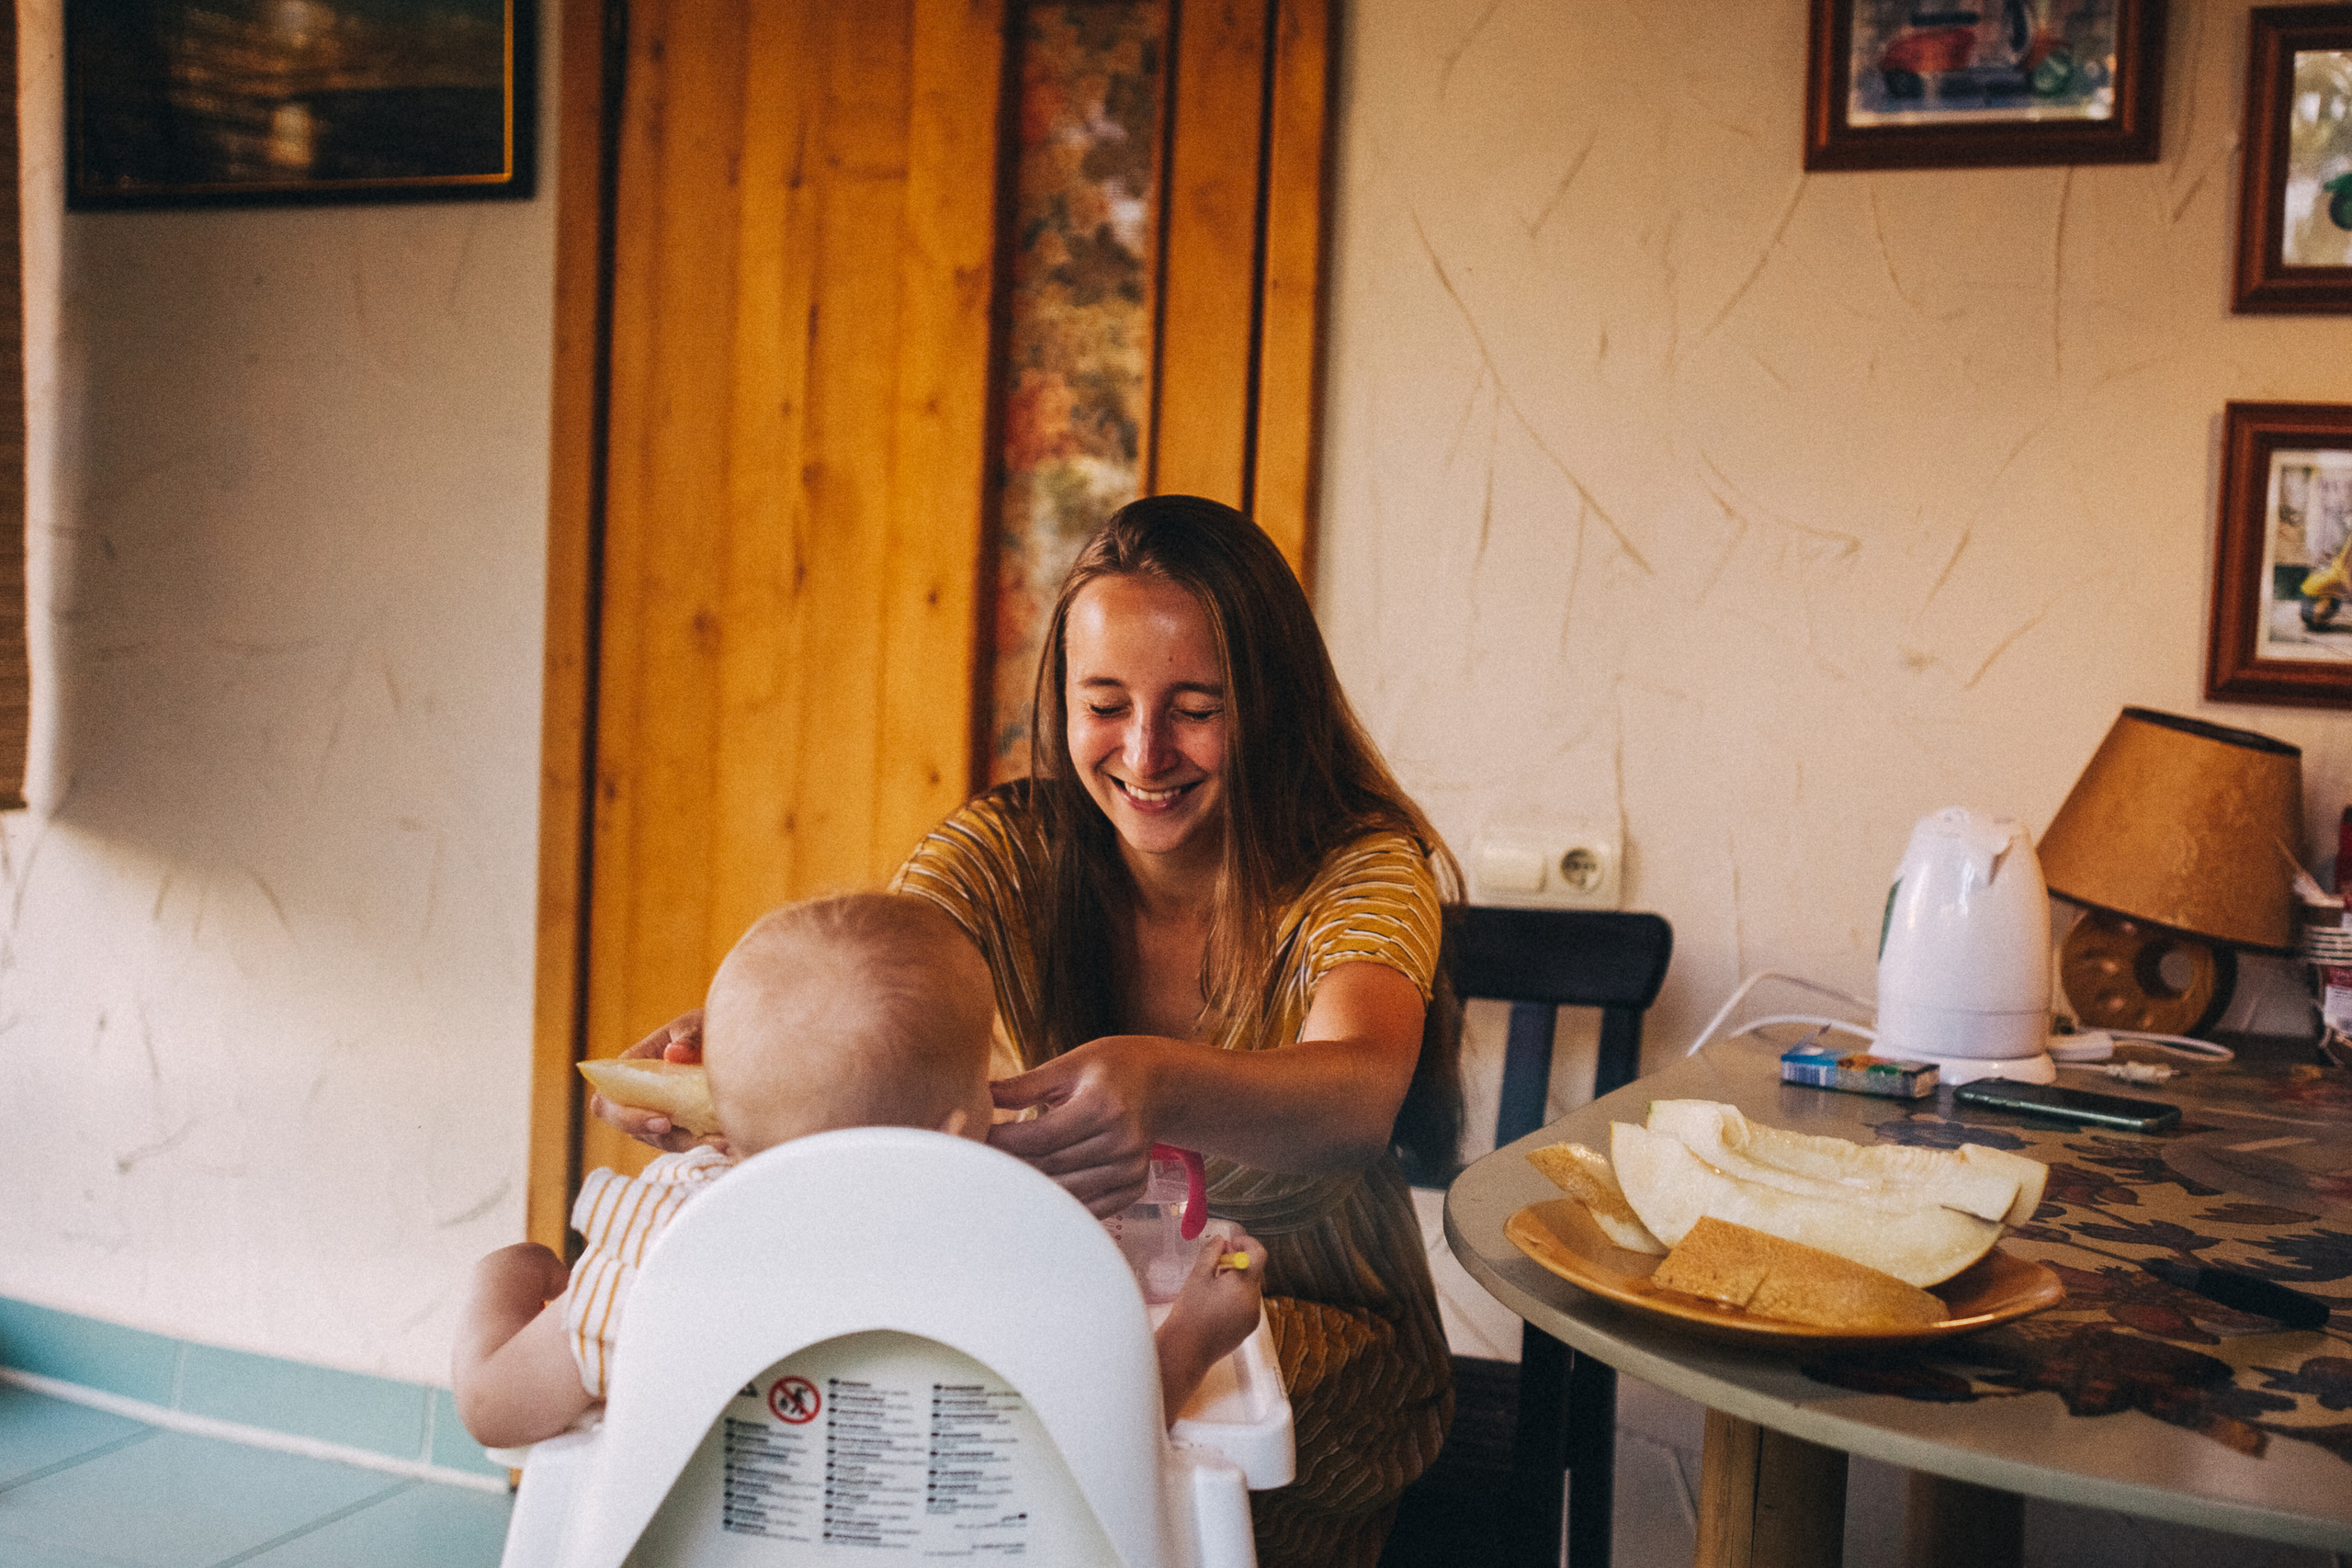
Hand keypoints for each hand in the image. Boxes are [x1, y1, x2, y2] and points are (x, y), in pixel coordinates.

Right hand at [588, 1008, 724, 1153]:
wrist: (730, 1038)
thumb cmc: (703, 1029)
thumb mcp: (696, 1025)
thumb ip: (688, 1037)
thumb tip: (674, 1054)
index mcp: (633, 1068)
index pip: (609, 1097)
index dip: (625, 1116)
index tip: (662, 1120)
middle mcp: (640, 1096)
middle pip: (632, 1128)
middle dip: (663, 1137)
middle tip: (695, 1137)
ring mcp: (661, 1114)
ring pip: (664, 1140)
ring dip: (691, 1144)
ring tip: (724, 1141)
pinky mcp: (684, 1126)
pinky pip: (688, 1143)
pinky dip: (707, 1145)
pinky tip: (730, 1143)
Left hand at [985, 1036, 1164, 1216]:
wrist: (1161, 1083)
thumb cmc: (1111, 1068)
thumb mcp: (1069, 1064)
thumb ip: (1024, 1085)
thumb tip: (980, 1096)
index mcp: (1103, 1106)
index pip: (1042, 1137)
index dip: (1005, 1143)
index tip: (979, 1139)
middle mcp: (1121, 1141)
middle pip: (1051, 1167)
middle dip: (1012, 1165)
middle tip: (983, 1161)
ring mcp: (1130, 1168)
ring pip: (1066, 1192)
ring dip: (1032, 1187)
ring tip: (1005, 1176)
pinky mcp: (1134, 1187)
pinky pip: (1089, 1207)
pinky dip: (1061, 1202)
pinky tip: (1039, 1191)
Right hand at [1154, 1229, 1266, 1420]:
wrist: (1186, 1350)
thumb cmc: (1190, 1313)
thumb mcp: (1198, 1276)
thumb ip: (1211, 1253)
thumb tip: (1221, 1241)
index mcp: (1243, 1286)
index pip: (1259, 1254)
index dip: (1246, 1243)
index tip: (1231, 1244)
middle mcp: (1253, 1302)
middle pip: (1253, 1273)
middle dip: (1236, 1264)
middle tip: (1214, 1263)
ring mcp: (1252, 1319)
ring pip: (1248, 1290)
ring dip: (1234, 1282)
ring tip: (1210, 1287)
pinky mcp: (1246, 1330)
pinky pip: (1245, 1306)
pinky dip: (1234, 1299)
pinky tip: (1213, 1304)